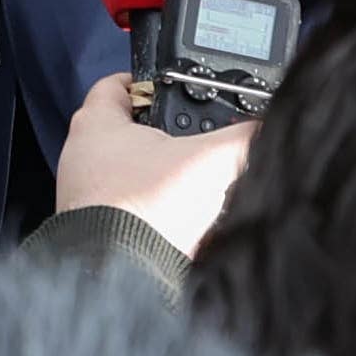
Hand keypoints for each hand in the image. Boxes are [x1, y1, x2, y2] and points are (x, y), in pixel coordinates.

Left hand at [55, 72, 257, 259]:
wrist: (121, 276)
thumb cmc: (145, 207)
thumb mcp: (208, 161)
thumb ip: (243, 137)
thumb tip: (271, 126)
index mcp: (97, 124)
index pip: (117, 83)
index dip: (146, 79)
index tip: (170, 83)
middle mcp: (84, 157)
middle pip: (129, 131)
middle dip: (165, 134)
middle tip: (197, 135)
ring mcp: (87, 196)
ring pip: (133, 173)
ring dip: (164, 177)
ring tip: (199, 180)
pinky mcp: (98, 229)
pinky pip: (134, 209)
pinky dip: (158, 211)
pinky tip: (186, 219)